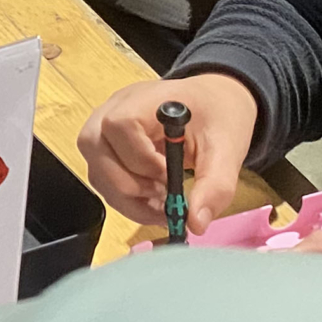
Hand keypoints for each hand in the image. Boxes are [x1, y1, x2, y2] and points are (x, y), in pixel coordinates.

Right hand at [77, 73, 260, 236]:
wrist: (213, 104)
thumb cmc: (217, 116)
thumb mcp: (227, 149)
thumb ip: (215, 185)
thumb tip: (195, 223)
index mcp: (145, 99)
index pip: (120, 125)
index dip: (140, 159)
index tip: (169, 176)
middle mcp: (114, 108)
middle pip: (95, 149)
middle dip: (129, 186)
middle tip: (164, 198)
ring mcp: (104, 126)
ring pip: (96, 170)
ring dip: (126, 198)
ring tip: (161, 204)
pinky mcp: (106, 146)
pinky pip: (102, 178)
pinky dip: (125, 198)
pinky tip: (152, 200)